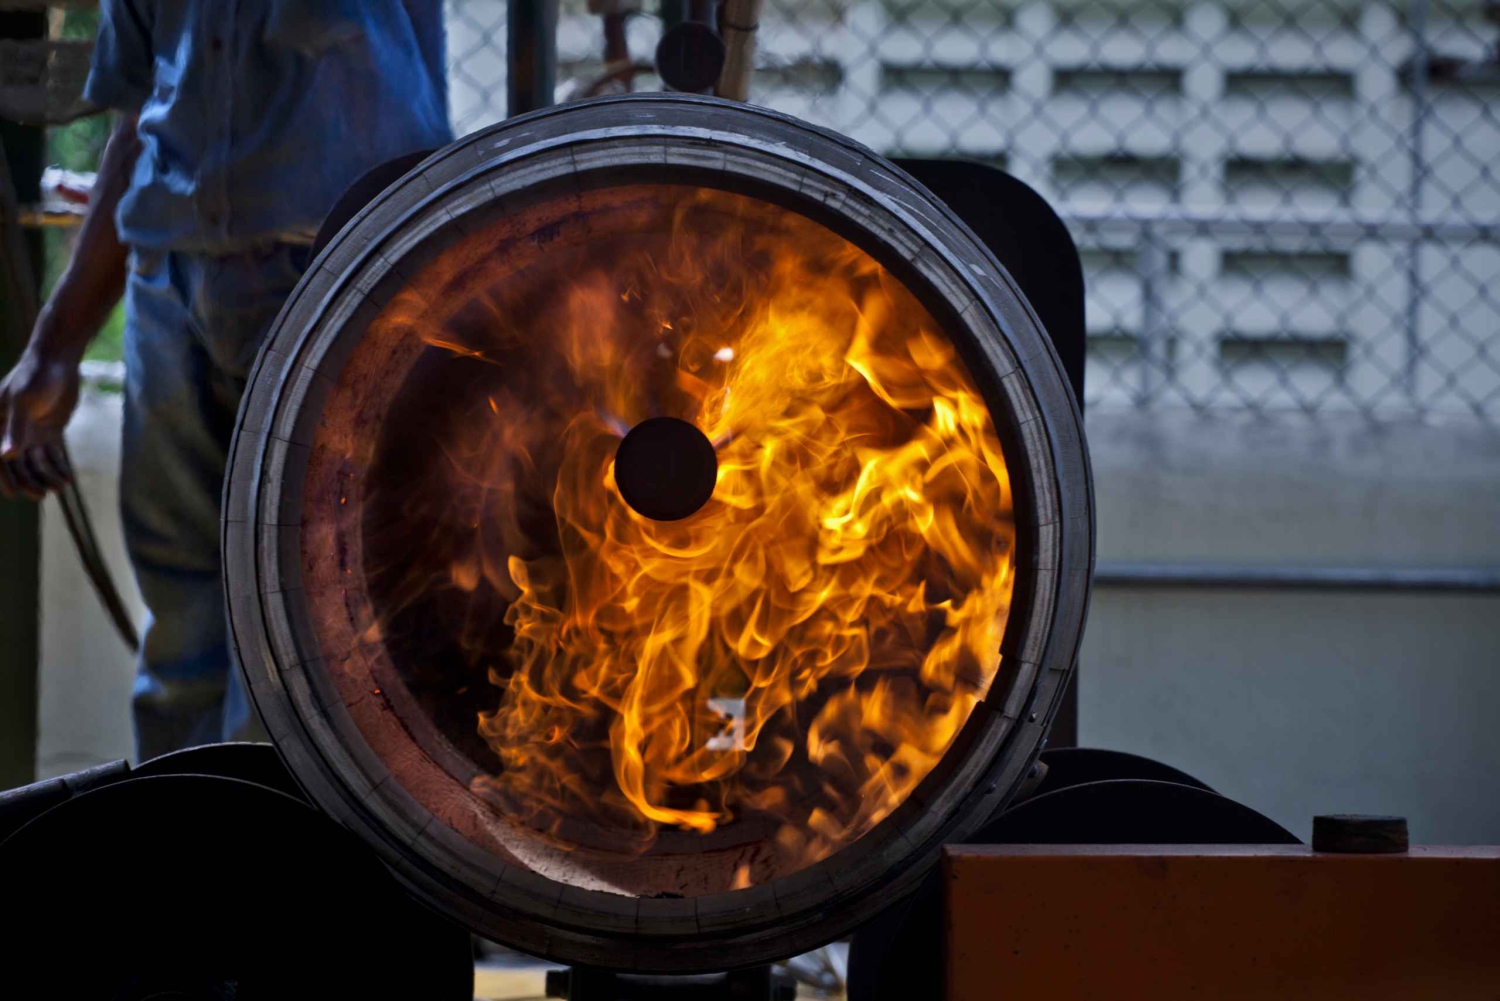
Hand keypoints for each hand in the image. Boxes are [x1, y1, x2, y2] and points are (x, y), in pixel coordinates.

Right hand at [0, 344, 80, 499]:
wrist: (57, 361)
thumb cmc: (35, 377)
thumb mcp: (24, 401)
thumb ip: (16, 428)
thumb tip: (7, 455)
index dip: (4, 478)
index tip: (14, 495)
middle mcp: (11, 432)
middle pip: (17, 466)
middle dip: (28, 482)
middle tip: (43, 495)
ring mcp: (30, 433)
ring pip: (35, 463)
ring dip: (45, 477)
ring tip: (60, 487)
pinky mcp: (49, 432)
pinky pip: (52, 456)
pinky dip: (58, 468)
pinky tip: (67, 479)